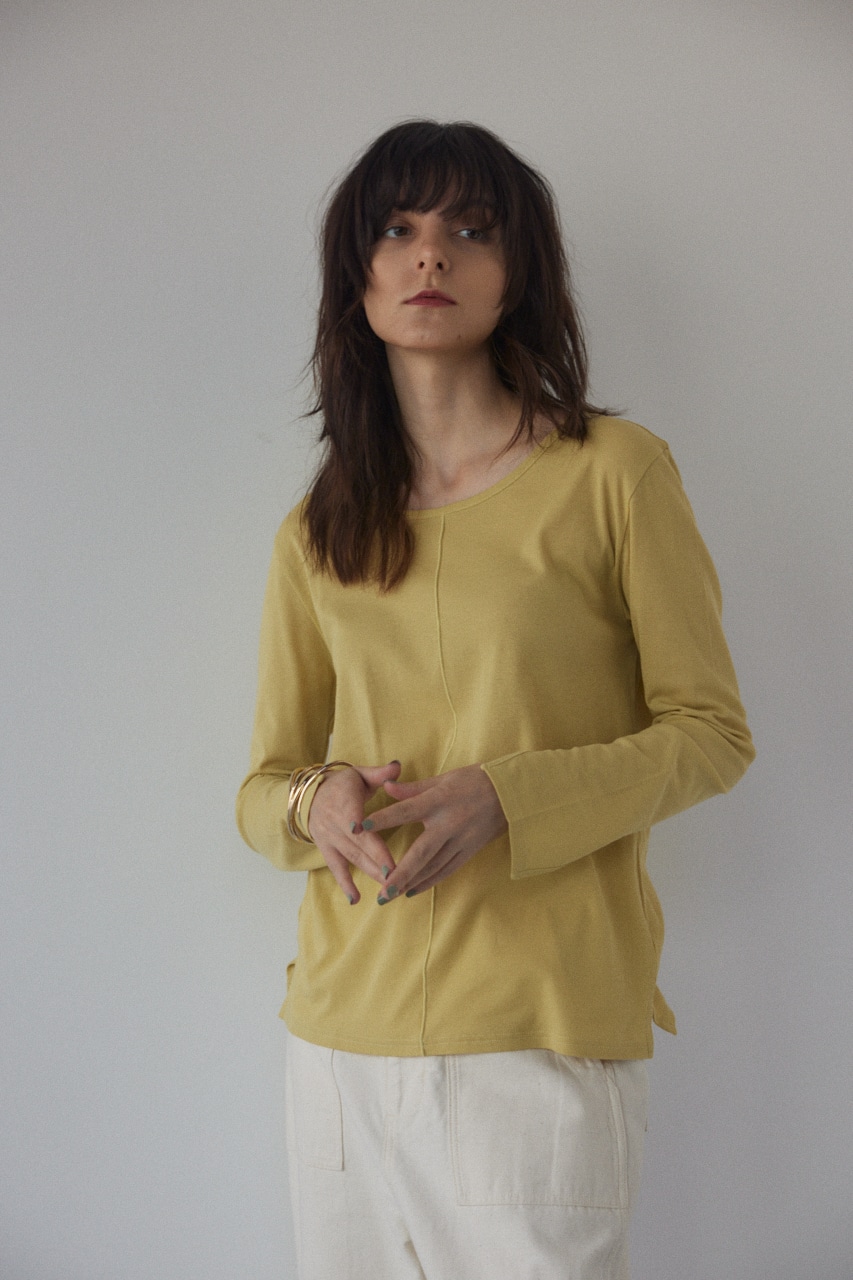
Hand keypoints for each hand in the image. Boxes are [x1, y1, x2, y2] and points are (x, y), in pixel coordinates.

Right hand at [307, 761, 401, 903]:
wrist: (310, 797)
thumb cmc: (342, 785)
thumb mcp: (359, 774)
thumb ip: (379, 773)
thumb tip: (398, 766)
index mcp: (344, 800)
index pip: (350, 812)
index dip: (355, 821)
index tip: (360, 829)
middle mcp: (335, 822)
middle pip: (357, 841)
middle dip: (376, 856)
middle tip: (395, 871)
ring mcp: (330, 839)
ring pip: (352, 857)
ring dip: (370, 871)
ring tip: (389, 885)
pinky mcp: (326, 850)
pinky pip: (336, 868)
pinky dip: (345, 884)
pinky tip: (356, 899)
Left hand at [366, 764, 507, 901]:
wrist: (511, 793)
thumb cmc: (474, 780)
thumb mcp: (444, 779)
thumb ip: (413, 788)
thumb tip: (386, 788)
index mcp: (439, 800)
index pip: (405, 810)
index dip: (383, 819)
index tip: (361, 828)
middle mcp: (449, 823)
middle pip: (421, 852)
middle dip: (399, 874)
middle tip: (381, 892)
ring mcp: (461, 840)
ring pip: (433, 867)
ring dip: (411, 883)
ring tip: (391, 895)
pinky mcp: (470, 850)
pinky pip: (447, 869)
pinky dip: (429, 881)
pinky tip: (413, 890)